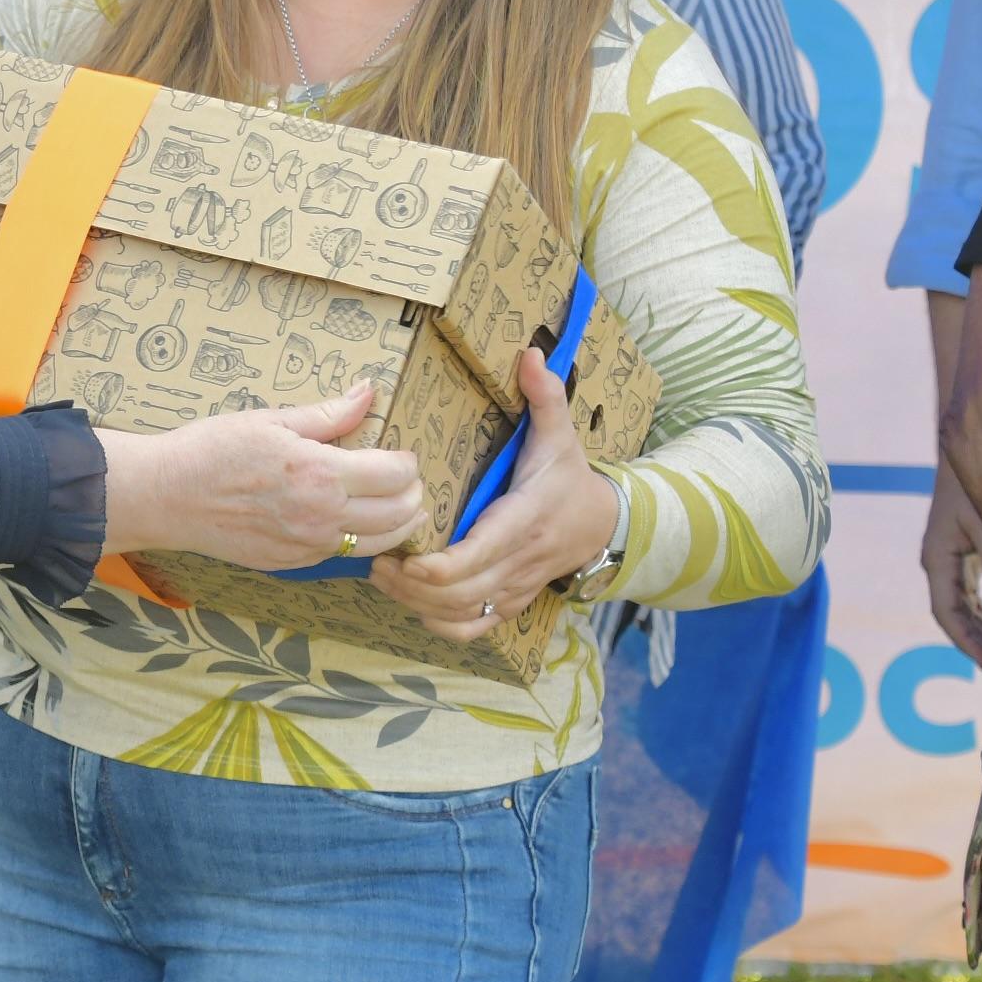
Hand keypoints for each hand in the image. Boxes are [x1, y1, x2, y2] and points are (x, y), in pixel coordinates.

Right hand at [94, 380, 426, 572]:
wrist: (166, 497)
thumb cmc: (211, 450)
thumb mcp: (270, 419)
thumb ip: (327, 414)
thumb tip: (368, 392)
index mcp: (321, 474)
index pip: (396, 474)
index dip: (408, 462)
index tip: (402, 452)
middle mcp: (322, 517)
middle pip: (399, 513)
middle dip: (413, 493)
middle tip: (406, 478)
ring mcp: (309, 546)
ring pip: (380, 544)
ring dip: (397, 524)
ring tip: (398, 505)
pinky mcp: (293, 564)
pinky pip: (344, 556)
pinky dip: (362, 542)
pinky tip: (355, 524)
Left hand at [368, 347, 616, 642]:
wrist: (606, 525)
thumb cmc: (570, 478)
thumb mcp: (561, 435)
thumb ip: (545, 397)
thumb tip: (530, 353)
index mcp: (524, 520)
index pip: (477, 557)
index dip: (436, 567)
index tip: (402, 556)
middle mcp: (520, 561)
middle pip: (460, 593)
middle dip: (412, 586)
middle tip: (375, 560)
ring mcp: (516, 588)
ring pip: (463, 615)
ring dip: (418, 605)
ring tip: (383, 578)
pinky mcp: (512, 604)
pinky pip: (476, 629)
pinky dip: (443, 626)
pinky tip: (415, 606)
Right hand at [921, 459, 981, 672]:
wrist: (973, 448)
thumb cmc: (975, 482)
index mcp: (938, 557)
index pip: (946, 610)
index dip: (965, 640)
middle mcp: (940, 561)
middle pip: (955, 614)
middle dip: (978, 642)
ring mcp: (950, 556)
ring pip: (962, 605)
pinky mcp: (963, 550)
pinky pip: (969, 592)